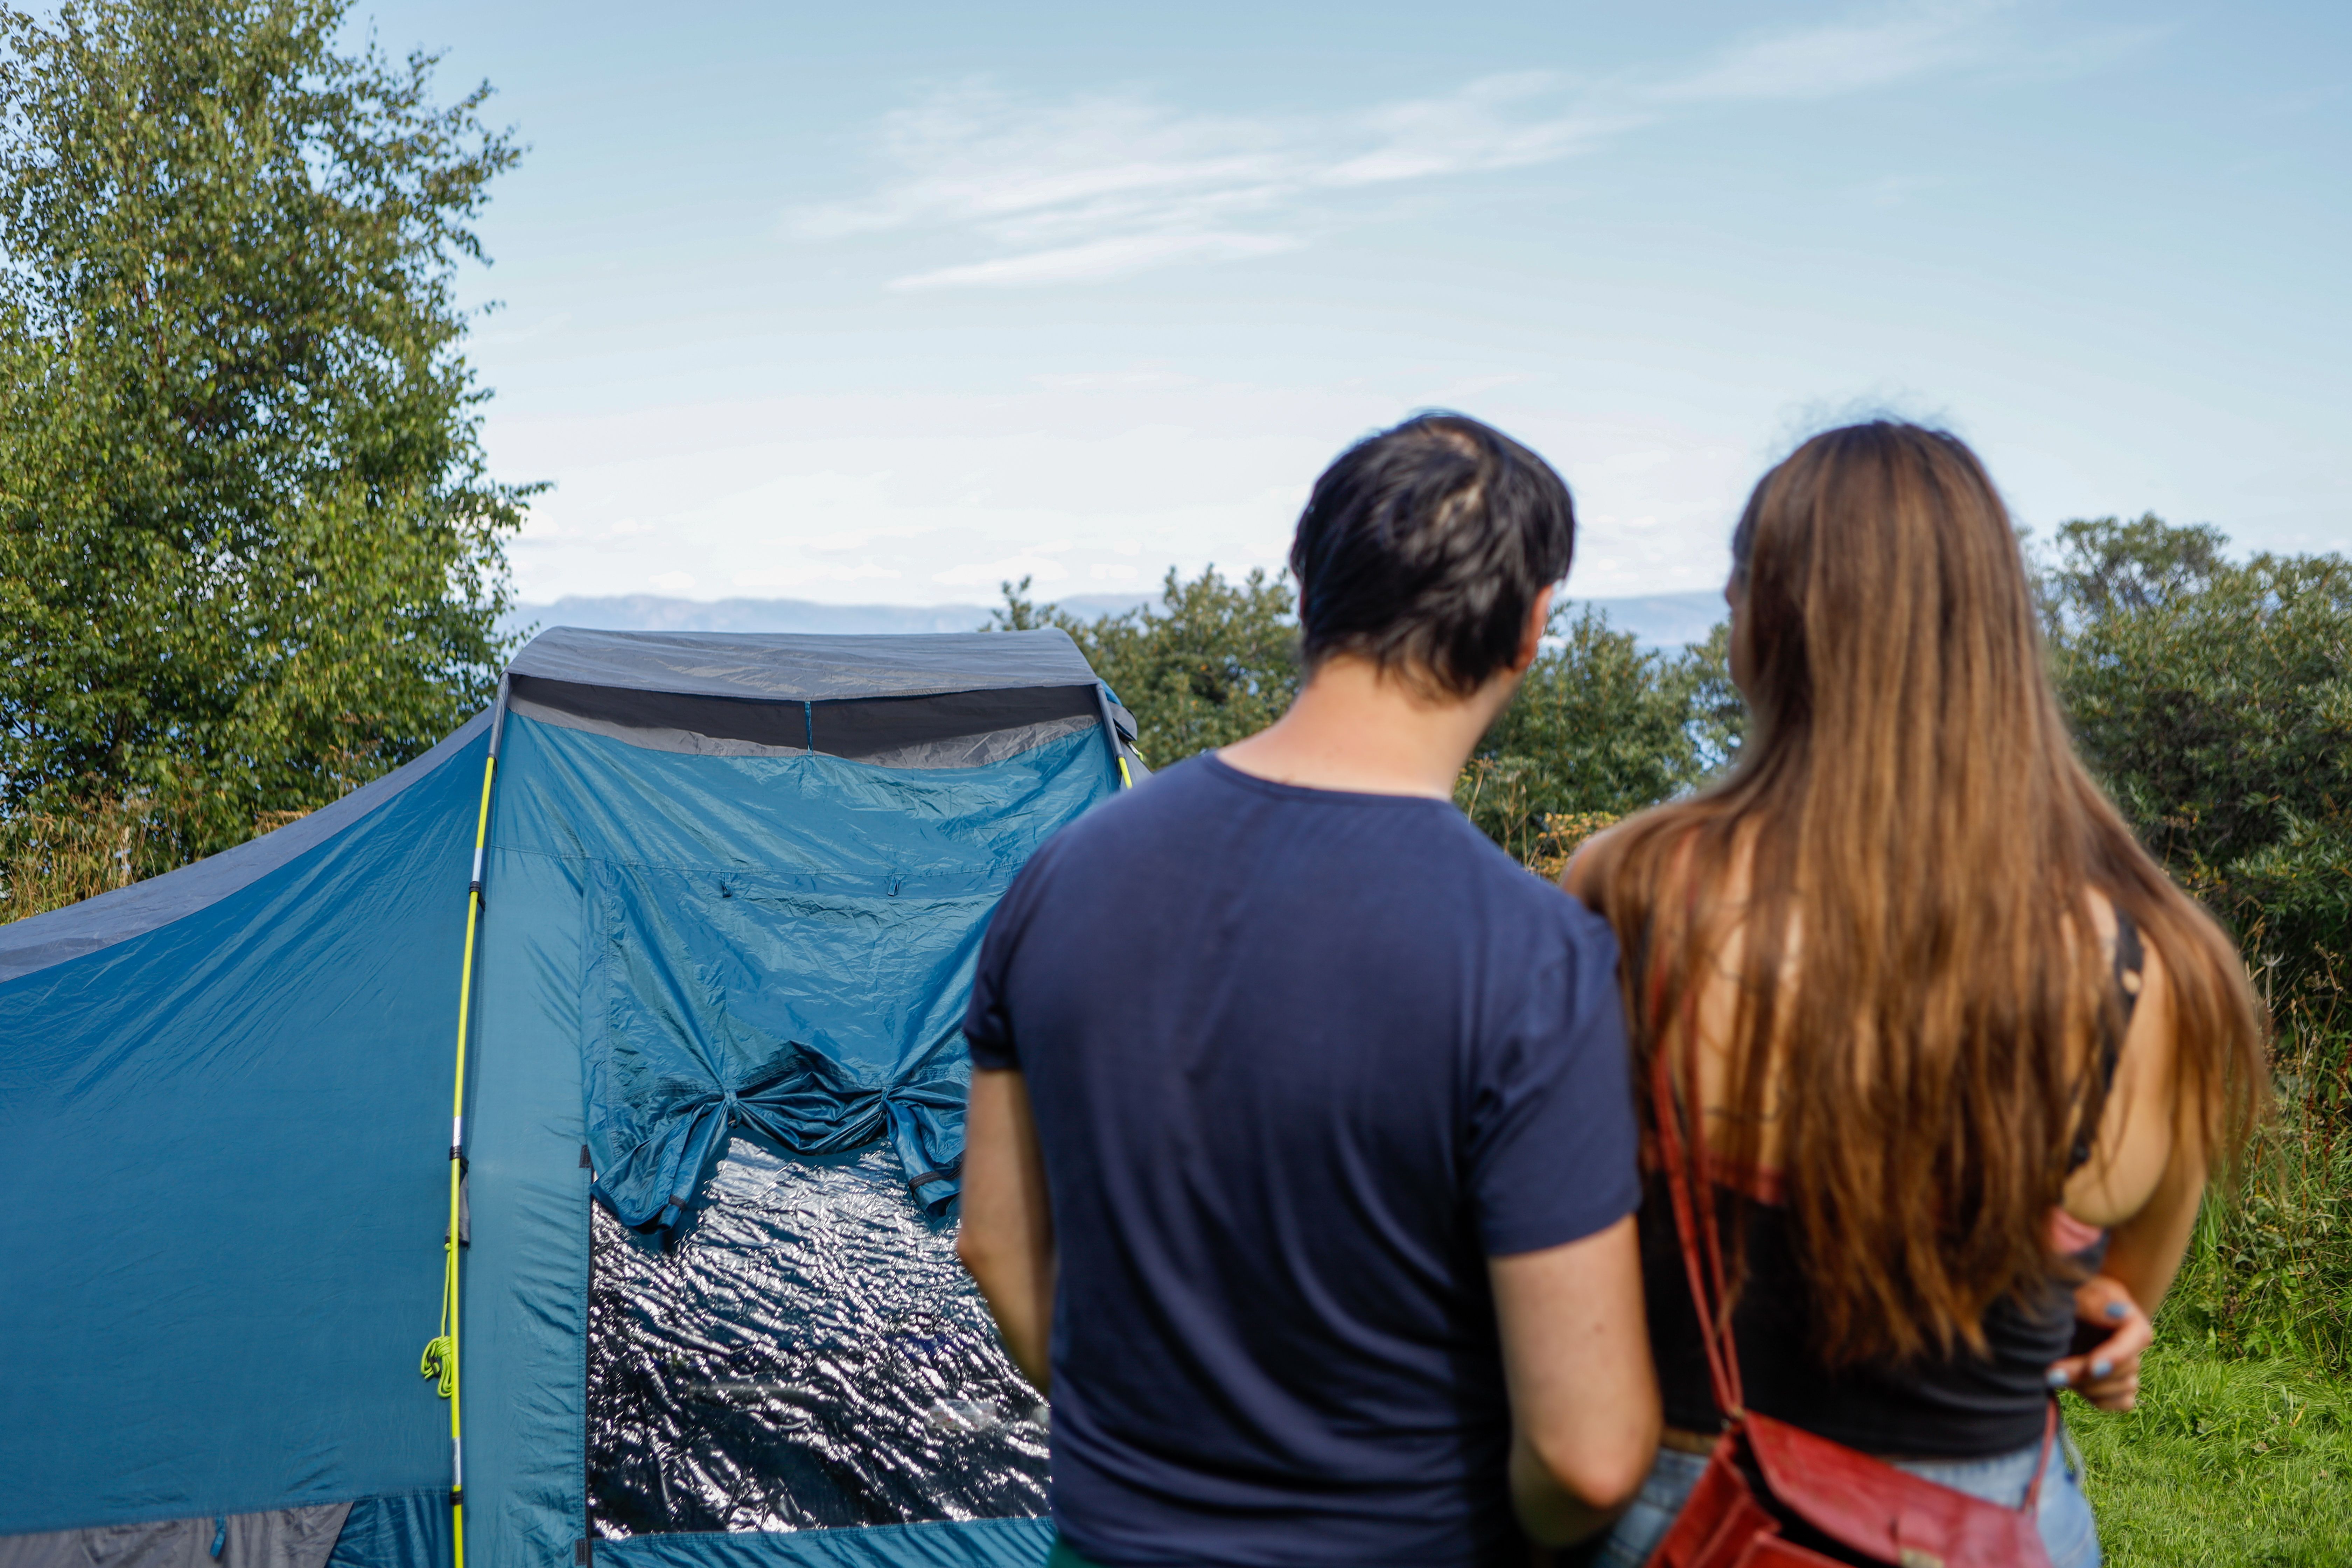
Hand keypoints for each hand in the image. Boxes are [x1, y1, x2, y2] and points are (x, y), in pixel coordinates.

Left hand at [2046, 1274, 2151, 1410]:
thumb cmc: (2056, 1295)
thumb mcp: (2069, 1292)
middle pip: (2127, 1368)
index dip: (2116, 1356)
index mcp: (2126, 1314)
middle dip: (2088, 1375)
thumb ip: (2091, 1303)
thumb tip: (2119, 1312)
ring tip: (2055, 1375)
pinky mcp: (2115, 1381)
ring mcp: (2124, 1363)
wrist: (2044, 1310)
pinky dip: (2098, 1399)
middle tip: (2052, 1374)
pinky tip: (2072, 1385)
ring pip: (2125, 1388)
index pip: (2138, 1337)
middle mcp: (2129, 1341)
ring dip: (2089, 1388)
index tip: (2092, 1367)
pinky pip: (2122, 1402)